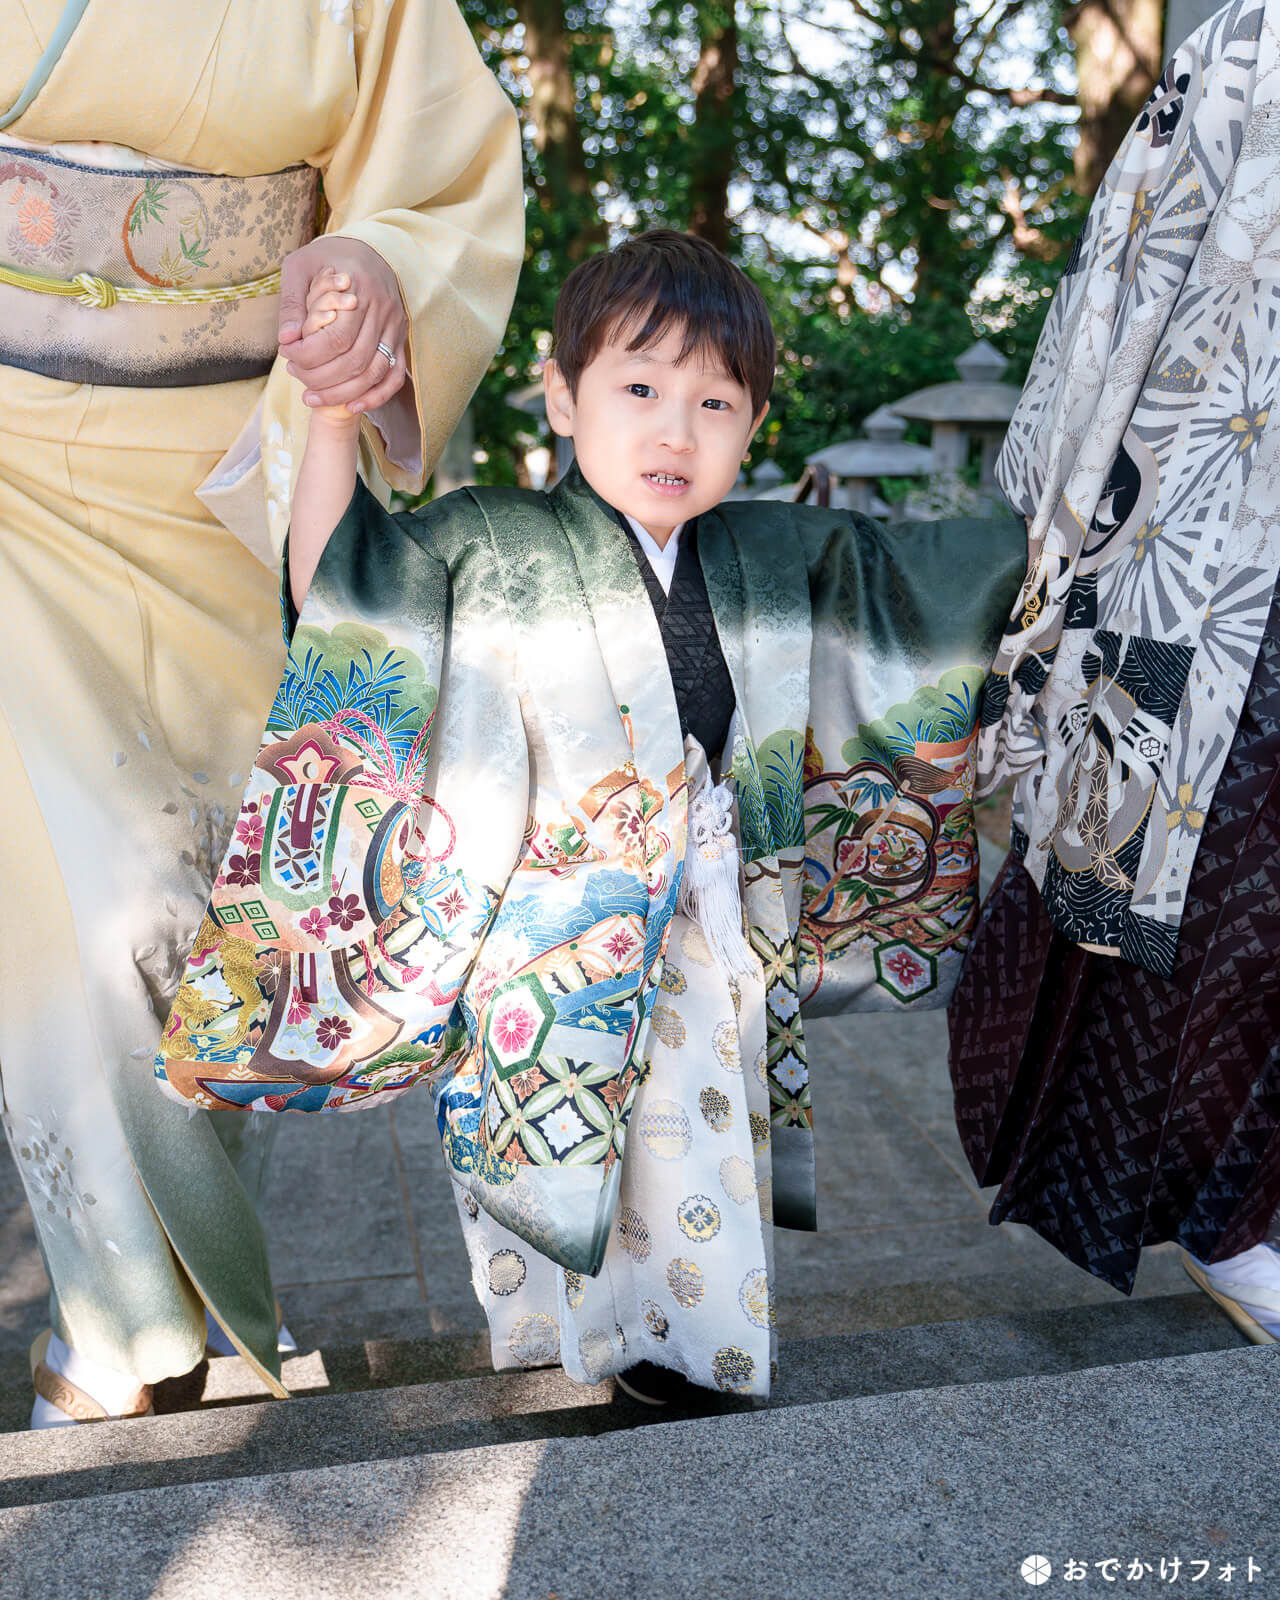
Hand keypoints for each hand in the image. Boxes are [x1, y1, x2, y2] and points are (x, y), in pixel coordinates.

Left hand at [278, 237, 407, 414]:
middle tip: (293, 374)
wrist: (372, 248)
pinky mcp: (401, 340)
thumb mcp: (302, 266)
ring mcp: (395, 327)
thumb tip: (287, 339)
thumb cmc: (330, 257)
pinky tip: (352, 405)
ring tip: (311, 396)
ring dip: (342, 392)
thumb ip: (292, 302)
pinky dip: (376, 396)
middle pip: (354, 360)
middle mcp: (382, 310)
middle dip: (320, 376)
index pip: (337, 337)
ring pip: (374, 373)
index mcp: (358, 289)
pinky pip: (395, 376)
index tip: (286, 354)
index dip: (309, 355)